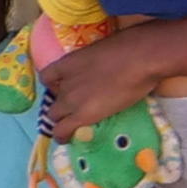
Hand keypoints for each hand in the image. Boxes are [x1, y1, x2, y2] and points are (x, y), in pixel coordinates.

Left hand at [41, 32, 166, 129]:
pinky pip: (62, 130)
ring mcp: (71, 99)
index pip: (47, 77)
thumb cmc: (129, 48)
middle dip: (61, 103)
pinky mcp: (82, 115)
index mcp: (67, 63)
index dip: (55, 84)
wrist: (140, 59)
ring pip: (54, 115)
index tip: (65, 87)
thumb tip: (104, 67)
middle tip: (77, 107)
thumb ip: (93, 63)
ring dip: (62, 120)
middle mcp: (64, 82)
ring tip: (73, 125)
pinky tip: (66, 139)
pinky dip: (62, 136)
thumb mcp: (101, 51)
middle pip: (52, 98)